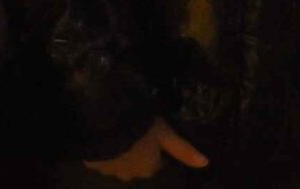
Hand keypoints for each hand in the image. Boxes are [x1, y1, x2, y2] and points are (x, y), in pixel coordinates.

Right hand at [86, 118, 210, 179]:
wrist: (105, 125)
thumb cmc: (140, 129)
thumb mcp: (165, 134)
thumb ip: (183, 150)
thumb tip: (206, 163)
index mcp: (148, 168)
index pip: (157, 163)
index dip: (158, 151)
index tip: (155, 137)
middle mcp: (130, 175)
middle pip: (138, 165)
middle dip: (138, 153)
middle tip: (137, 132)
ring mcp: (109, 171)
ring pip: (119, 162)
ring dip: (121, 152)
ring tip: (119, 131)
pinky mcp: (93, 164)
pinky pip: (102, 159)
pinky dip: (105, 151)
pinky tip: (105, 135)